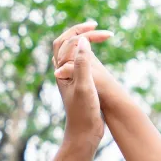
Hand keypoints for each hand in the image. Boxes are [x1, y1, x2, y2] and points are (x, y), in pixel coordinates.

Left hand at [51, 23, 110, 160]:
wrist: (84, 133)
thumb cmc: (83, 112)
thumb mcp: (85, 86)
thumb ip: (82, 63)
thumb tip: (82, 41)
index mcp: (61, 70)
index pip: (68, 42)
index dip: (82, 33)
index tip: (98, 30)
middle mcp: (63, 72)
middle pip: (66, 43)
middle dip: (80, 32)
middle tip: (96, 26)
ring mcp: (70, 77)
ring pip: (72, 52)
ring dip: (84, 41)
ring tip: (99, 35)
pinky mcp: (79, 83)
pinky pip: (80, 61)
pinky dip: (88, 52)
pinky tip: (98, 54)